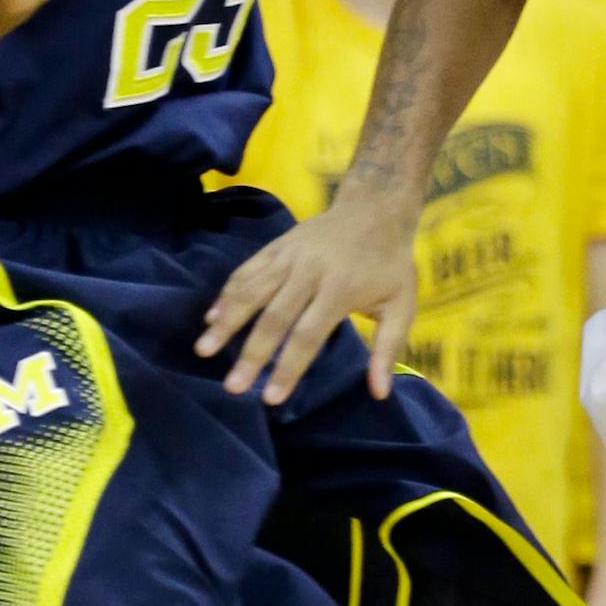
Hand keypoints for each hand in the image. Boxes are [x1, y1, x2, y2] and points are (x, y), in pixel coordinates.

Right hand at [195, 196, 419, 405]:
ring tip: (204, 351)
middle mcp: (311, 271)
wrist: (375, 207)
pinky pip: (247, 270)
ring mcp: (290, 255)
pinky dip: (227, 294)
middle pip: (274, 317)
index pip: (308, 335)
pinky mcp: (277, 246)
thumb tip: (381, 393)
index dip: (289, 368)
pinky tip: (211, 318)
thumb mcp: (402, 303)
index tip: (270, 398)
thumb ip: (388, 348)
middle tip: (231, 387)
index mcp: (341, 288)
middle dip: (251, 355)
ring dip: (227, 322)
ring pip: (252, 290)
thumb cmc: (389, 263)